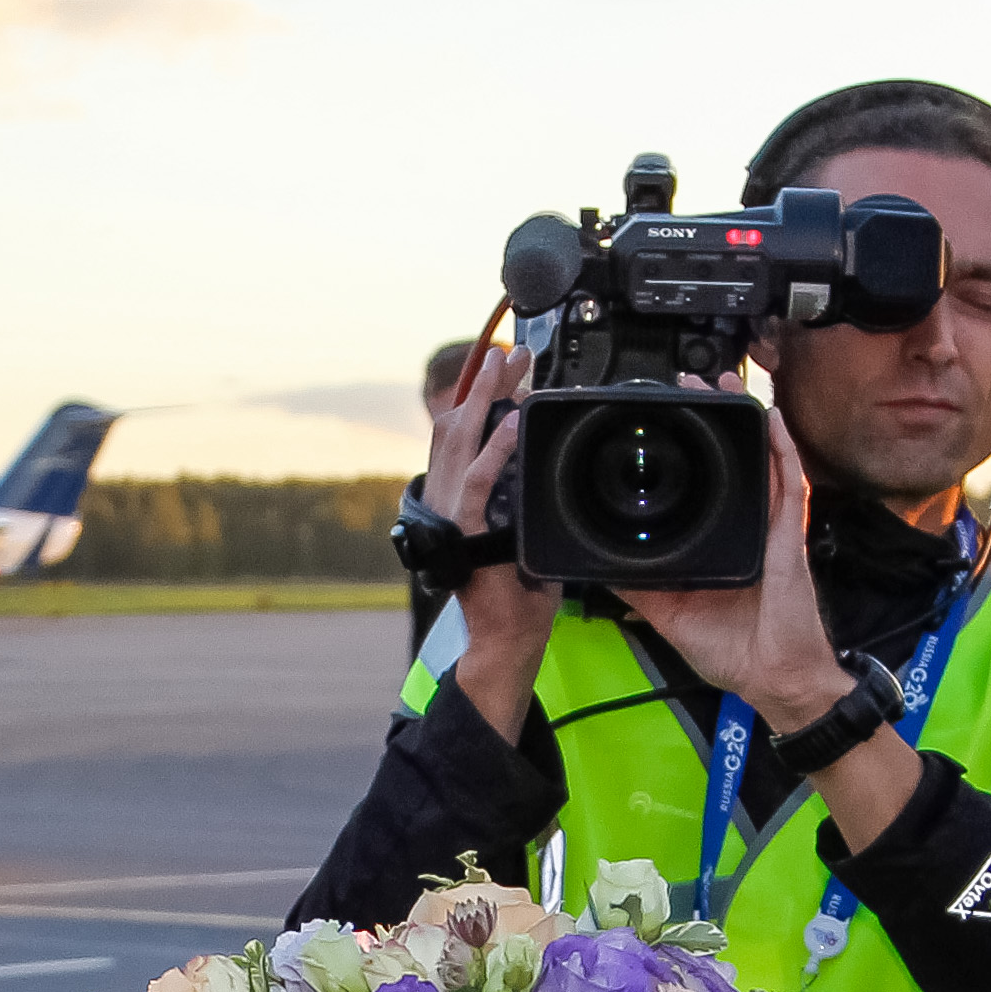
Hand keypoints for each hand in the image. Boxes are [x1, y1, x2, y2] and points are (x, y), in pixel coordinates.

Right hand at [428, 343, 559, 732]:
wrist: (506, 638)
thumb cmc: (517, 593)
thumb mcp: (522, 531)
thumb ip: (524, 498)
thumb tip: (543, 467)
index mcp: (458, 497)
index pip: (463, 435)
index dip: (482, 396)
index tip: (507, 369)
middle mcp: (447, 498)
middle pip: (458, 425)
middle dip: (485, 384)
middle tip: (513, 353)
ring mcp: (451, 513)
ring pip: (461, 441)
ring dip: (487, 399)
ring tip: (509, 368)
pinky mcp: (464, 531)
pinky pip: (478, 481)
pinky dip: (495, 449)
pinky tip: (513, 421)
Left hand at [614, 384, 851, 731]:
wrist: (771, 678)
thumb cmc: (732, 652)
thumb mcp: (670, 615)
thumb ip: (639, 590)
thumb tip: (601, 569)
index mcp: (717, 544)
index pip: (700, 488)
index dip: (685, 452)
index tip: (661, 422)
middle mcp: (743, 527)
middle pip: (730, 460)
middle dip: (712, 418)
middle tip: (687, 384)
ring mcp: (767, 527)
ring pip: (759, 459)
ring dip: (743, 419)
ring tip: (723, 382)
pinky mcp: (786, 535)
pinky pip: (789, 482)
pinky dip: (781, 449)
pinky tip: (769, 418)